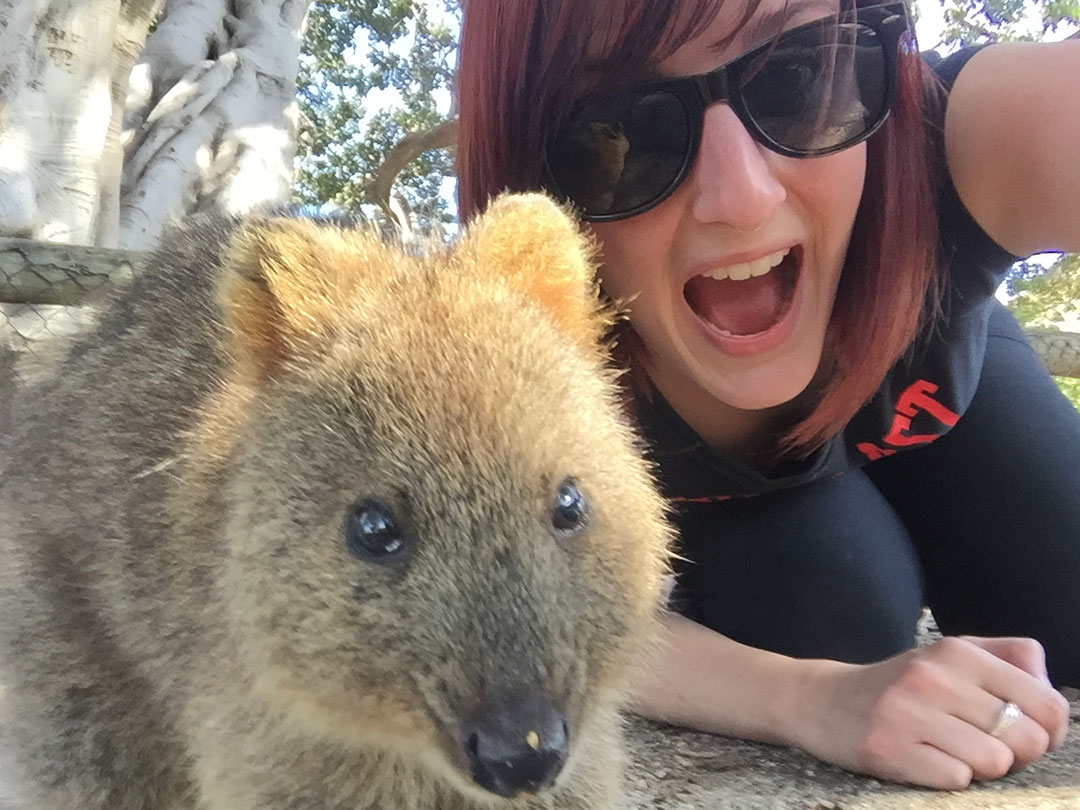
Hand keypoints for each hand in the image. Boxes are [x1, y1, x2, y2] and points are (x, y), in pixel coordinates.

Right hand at [798, 636, 1069, 788]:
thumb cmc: (900, 686)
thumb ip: (1007, 658)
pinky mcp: (887, 748)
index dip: (1047, 730)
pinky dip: (948, 777)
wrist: (821, 701)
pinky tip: (925, 759)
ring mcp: (908, 712)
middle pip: (1028, 738)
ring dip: (981, 768)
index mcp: (957, 651)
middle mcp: (933, 676)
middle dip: (1016, 754)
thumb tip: (1049, 690)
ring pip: (995, 762)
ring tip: (952, 752)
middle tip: (985, 746)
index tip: (1023, 733)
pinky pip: (956, 779)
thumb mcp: (949, 656)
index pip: (1047, 702)